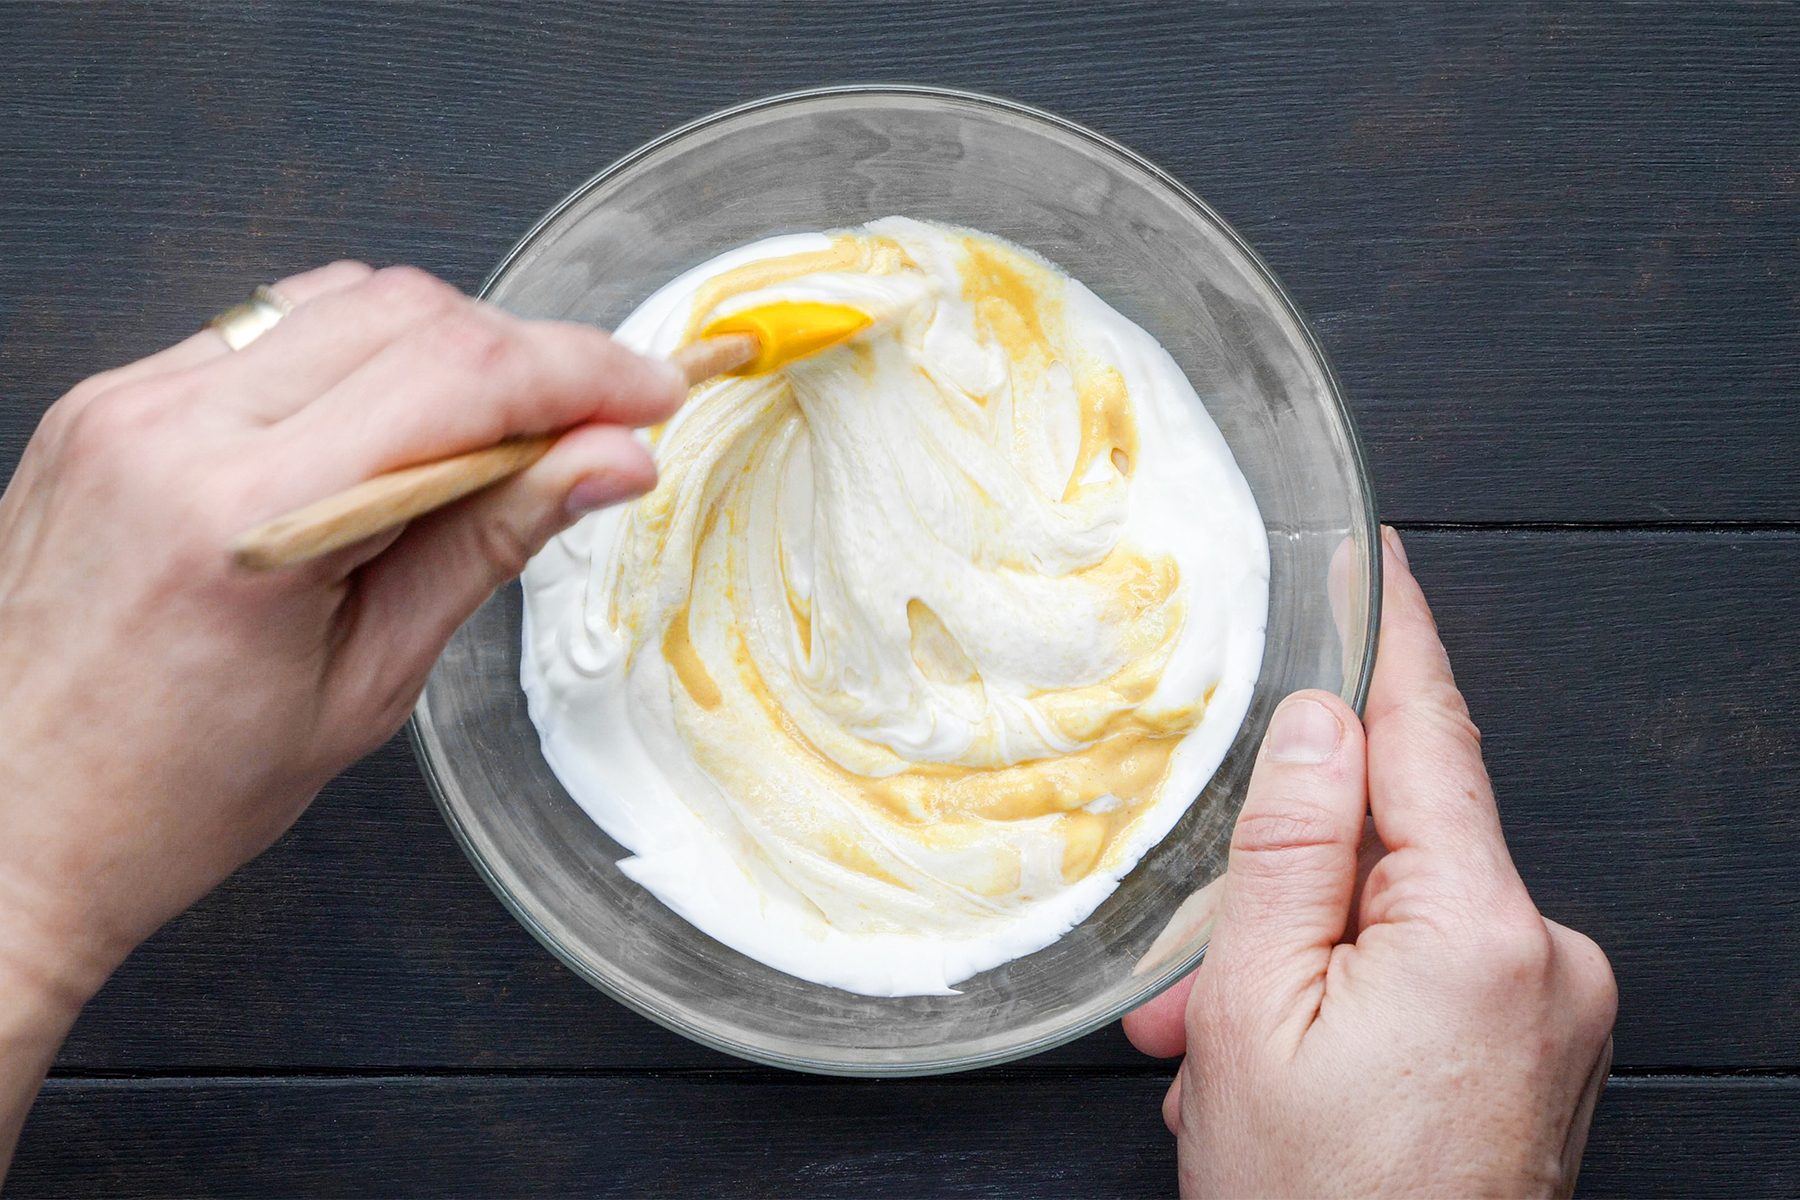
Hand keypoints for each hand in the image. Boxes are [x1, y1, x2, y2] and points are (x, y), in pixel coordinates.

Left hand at [0, 262, 683, 1004]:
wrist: (1, 827)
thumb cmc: (166, 796)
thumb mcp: (368, 687)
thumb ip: (490, 544)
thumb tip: (604, 465)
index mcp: (244, 516)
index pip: (457, 380)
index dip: (581, 373)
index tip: (649, 395)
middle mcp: (172, 428)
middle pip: (408, 310)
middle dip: (524, 355)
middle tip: (590, 428)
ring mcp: (127, 401)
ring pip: (339, 298)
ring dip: (443, 348)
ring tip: (493, 435)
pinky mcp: (108, 401)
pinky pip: (266, 330)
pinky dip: (356, 360)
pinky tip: (387, 431)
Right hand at [1124, 528, 1617, 1197]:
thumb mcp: (1258, 1013)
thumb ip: (1292, 846)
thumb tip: (1323, 721)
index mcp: (1477, 930)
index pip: (1428, 734)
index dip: (1395, 633)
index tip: (1378, 556)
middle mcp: (1544, 958)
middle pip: (1393, 848)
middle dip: (1283, 893)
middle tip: (1199, 986)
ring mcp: (1555, 1008)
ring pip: (1397, 919)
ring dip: (1301, 964)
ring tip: (1227, 1059)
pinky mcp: (1544, 1044)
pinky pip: (1432, 974)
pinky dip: (1350, 999)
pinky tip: (1292, 1067)